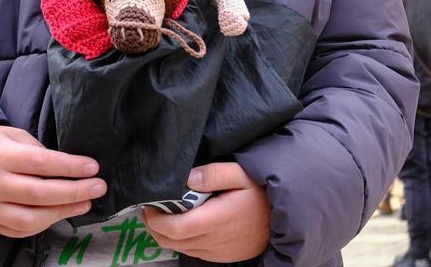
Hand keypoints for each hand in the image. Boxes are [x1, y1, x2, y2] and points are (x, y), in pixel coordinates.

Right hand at [0, 126, 104, 237]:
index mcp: (1, 157)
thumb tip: (65, 166)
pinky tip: (58, 215)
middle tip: (99, 188)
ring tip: (84, 204)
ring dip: (61, 213)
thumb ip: (36, 149)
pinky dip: (41, 226)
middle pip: (40, 193)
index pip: (41, 163)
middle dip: (74, 192)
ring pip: (29, 219)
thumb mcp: (9, 134)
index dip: (70, 166)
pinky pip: (17, 231)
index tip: (93, 167)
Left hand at [143, 163, 268, 260]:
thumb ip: (214, 174)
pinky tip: (185, 225)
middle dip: (155, 226)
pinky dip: (181, 241)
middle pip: (171, 240)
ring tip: (165, 215)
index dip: (156, 219)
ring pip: (180, 248)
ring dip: (167, 234)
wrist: (282, 219)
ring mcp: (215, 252)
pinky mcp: (220, 257)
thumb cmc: (261, 194)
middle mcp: (212, 241)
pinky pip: (192, 252)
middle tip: (151, 209)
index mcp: (215, 220)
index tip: (149, 205)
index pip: (174, 227)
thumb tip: (188, 178)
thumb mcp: (243, 174)